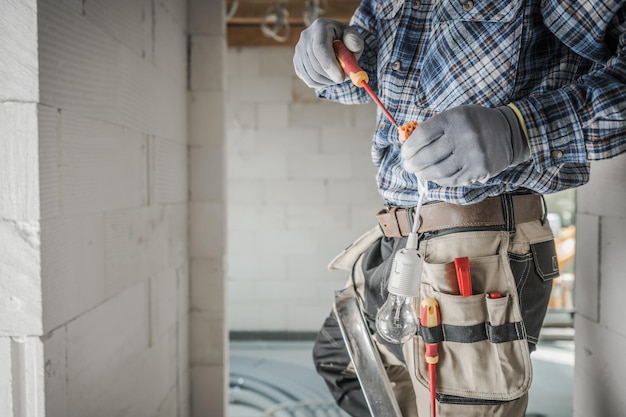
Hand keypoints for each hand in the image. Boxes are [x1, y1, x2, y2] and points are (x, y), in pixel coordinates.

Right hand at [293, 18, 363, 87]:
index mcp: (320, 27)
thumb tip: (353, 47)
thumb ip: (355, 42)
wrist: (333, 41)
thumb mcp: (354, 38)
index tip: (341, 78)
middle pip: (315, 64)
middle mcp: (305, 37)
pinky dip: (322, 83)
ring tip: (338, 76)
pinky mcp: (297, 63)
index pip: (320, 48)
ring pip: (312, 75)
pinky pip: (309, 80)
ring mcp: (299, 51)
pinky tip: (329, 77)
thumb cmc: (345, 41)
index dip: (329, 65)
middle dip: (331, 76)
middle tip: (344, 79)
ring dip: (328, 81)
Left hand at [401, 105, 529, 185]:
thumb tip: (406, 145)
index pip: (422, 135)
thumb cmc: (473, 124)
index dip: (408, 147)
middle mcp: (464, 135)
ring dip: (424, 175)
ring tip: (420, 173)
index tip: (404, 154)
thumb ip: (432, 128)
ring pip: (438, 172)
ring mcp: (472, 154)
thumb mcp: (454, 116)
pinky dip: (440, 180)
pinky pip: (452, 180)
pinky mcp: (479, 169)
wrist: (508, 132)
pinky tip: (436, 177)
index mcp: (454, 118)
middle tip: (408, 166)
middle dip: (413, 164)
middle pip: (427, 156)